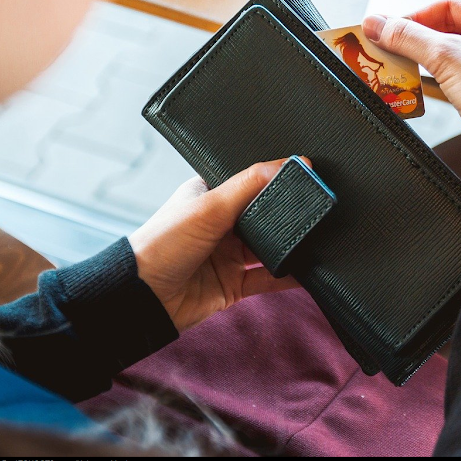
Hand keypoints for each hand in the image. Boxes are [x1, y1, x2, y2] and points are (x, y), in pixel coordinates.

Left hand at [128, 159, 301, 331]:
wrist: (142, 297)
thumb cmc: (161, 244)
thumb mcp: (209, 206)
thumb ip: (249, 185)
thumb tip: (289, 163)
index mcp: (210, 196)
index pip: (251, 182)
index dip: (276, 179)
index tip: (306, 174)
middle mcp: (221, 224)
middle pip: (265, 216)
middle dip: (287, 215)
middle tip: (318, 207)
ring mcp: (228, 256)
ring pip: (270, 248)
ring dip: (290, 246)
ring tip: (318, 238)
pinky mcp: (234, 284)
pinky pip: (269, 279)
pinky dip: (289, 277)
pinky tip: (309, 271)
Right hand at [363, 0, 460, 176]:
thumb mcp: (446, 57)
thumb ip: (407, 37)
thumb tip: (378, 24)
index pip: (451, 5)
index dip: (415, 17)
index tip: (387, 28)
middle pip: (454, 31)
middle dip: (420, 42)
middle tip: (390, 49)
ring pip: (460, 57)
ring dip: (430, 62)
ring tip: (404, 67)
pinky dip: (445, 81)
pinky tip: (430, 88)